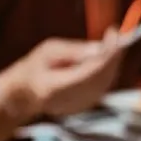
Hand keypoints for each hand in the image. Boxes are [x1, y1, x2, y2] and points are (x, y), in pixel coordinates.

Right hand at [3, 32, 123, 120]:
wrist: (25, 93)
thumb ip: (74, 50)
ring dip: (112, 62)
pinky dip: (108, 70)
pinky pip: (102, 87)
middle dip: (112, 55)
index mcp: (54, 87)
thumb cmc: (35, 66)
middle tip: (115, 35)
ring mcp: (76, 107)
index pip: (88, 72)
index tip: (113, 33)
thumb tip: (100, 48)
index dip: (105, 54)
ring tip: (109, 43)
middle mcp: (67, 101)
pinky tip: (105, 57)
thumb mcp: (49, 50)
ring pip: (105, 83)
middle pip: (100, 78)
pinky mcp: (83, 107)